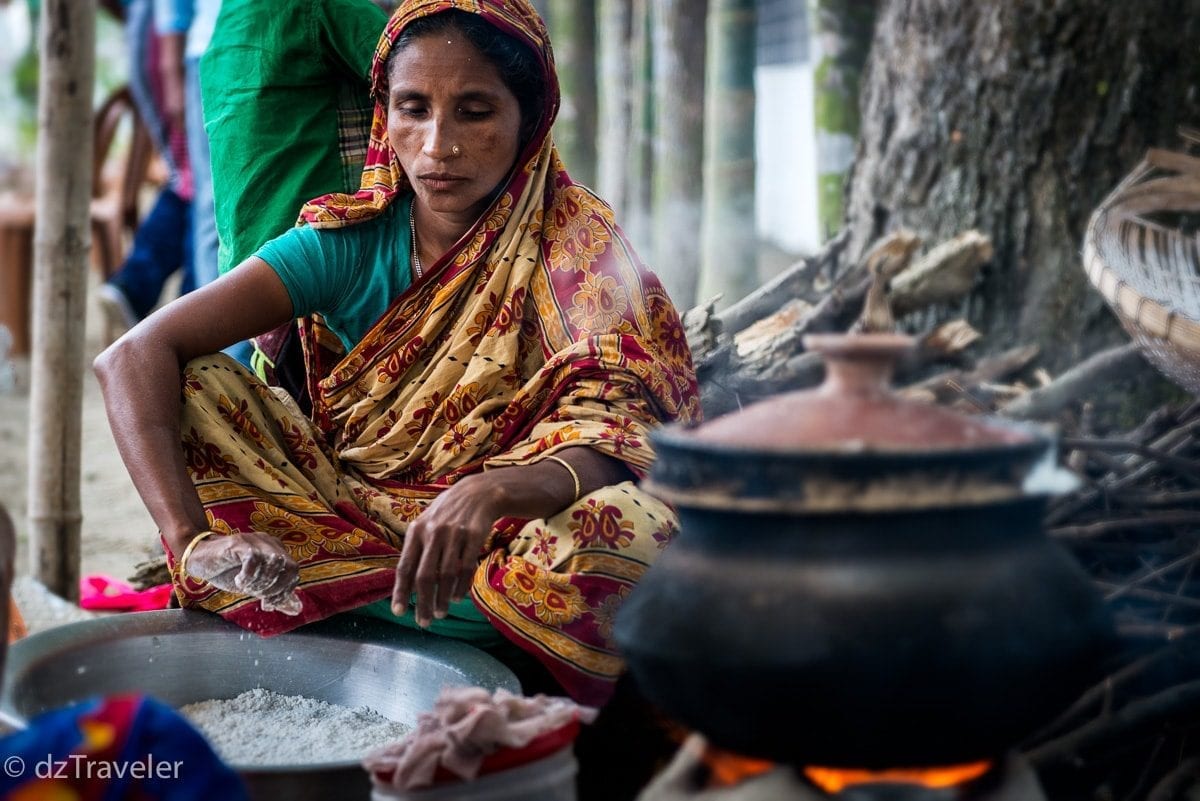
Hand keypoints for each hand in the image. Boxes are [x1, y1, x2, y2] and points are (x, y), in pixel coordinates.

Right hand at [184, 532, 301, 614]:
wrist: (199, 558)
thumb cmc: (227, 571)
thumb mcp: (255, 587)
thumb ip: (275, 596)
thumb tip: (297, 610)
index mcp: (276, 551)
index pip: (294, 572)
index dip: (284, 592)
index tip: (267, 604)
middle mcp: (269, 543)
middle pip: (289, 567)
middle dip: (275, 588)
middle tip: (256, 595)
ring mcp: (254, 541)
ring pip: (274, 562)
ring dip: (262, 582)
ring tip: (246, 588)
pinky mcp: (239, 543)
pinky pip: (253, 558)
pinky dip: (249, 575)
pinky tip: (239, 581)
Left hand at [391, 474, 504, 627]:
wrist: (478, 492)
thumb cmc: (448, 513)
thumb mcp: (427, 523)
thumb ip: (417, 549)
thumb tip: (406, 584)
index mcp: (416, 531)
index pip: (405, 566)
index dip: (401, 591)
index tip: (399, 611)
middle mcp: (433, 533)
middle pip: (425, 576)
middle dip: (423, 603)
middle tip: (424, 621)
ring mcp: (455, 535)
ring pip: (446, 575)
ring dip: (443, 599)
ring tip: (440, 613)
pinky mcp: (474, 537)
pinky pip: (466, 568)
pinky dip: (461, 586)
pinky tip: (457, 598)